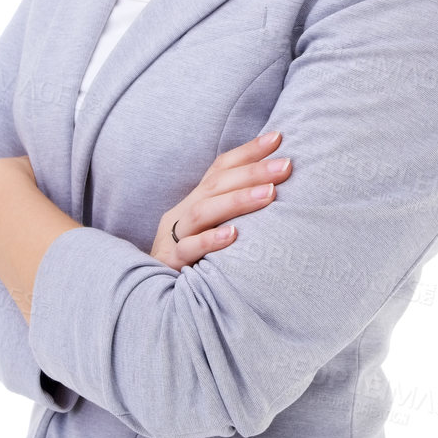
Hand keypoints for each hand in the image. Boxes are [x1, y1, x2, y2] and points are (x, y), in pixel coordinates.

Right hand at [150, 130, 290, 269]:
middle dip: (253, 172)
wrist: (151, 299)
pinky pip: (188, 249)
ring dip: (238, 200)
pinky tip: (234, 235)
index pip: (220, 169)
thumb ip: (235, 213)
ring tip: (269, 194)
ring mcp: (174, 237)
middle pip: (216, 185)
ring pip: (203, 212)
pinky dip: (210, 240)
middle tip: (286, 165)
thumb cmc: (193, 263)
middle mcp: (183, 214)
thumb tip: (277, 192)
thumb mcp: (211, 232)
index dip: (248, 152)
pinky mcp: (170, 263)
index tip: (278, 137)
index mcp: (194, 202)